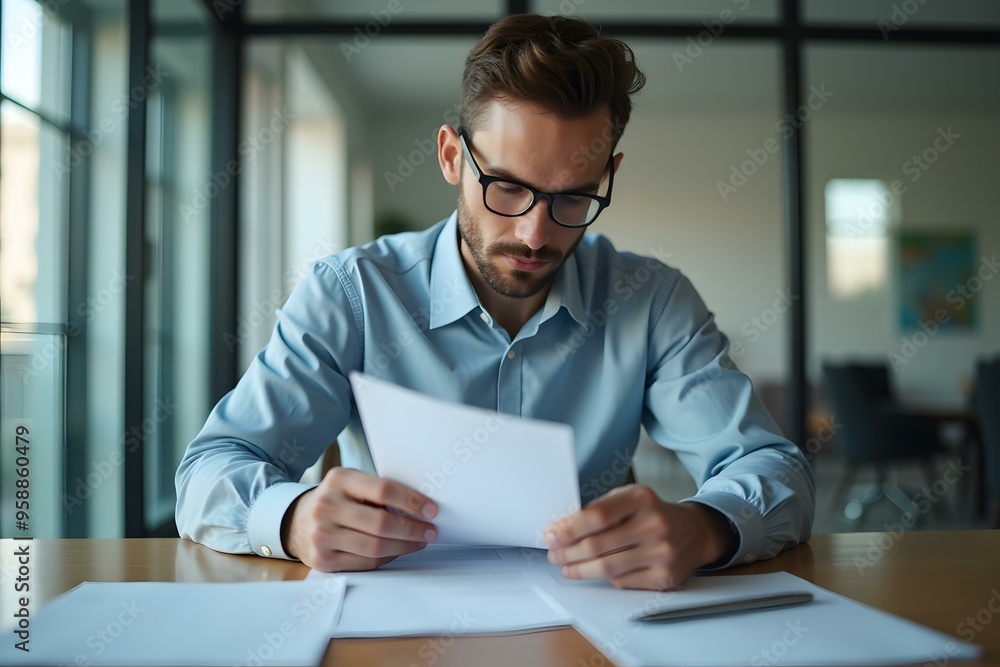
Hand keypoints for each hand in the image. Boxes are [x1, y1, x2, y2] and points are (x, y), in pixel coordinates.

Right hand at [281, 467, 438, 571]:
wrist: (296, 521)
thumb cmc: (336, 500)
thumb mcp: (351, 484)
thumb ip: (378, 491)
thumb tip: (421, 507)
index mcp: (338, 480)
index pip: (383, 490)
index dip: (412, 501)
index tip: (431, 509)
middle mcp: (326, 506)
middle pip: (381, 523)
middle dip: (413, 529)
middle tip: (431, 531)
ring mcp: (322, 535)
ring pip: (375, 547)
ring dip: (404, 546)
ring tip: (419, 541)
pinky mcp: (323, 559)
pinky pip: (365, 563)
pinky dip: (388, 558)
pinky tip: (398, 550)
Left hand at [543, 485, 735, 590]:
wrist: (695, 532)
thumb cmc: (652, 513)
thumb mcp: (628, 499)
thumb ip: (599, 510)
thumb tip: (562, 529)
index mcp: (641, 499)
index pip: (596, 516)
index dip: (569, 529)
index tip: (551, 536)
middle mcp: (654, 524)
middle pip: (598, 545)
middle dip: (568, 553)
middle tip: (554, 555)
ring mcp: (661, 553)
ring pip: (607, 568)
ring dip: (579, 570)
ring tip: (566, 567)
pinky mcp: (664, 577)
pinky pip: (622, 582)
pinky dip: (604, 579)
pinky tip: (594, 572)